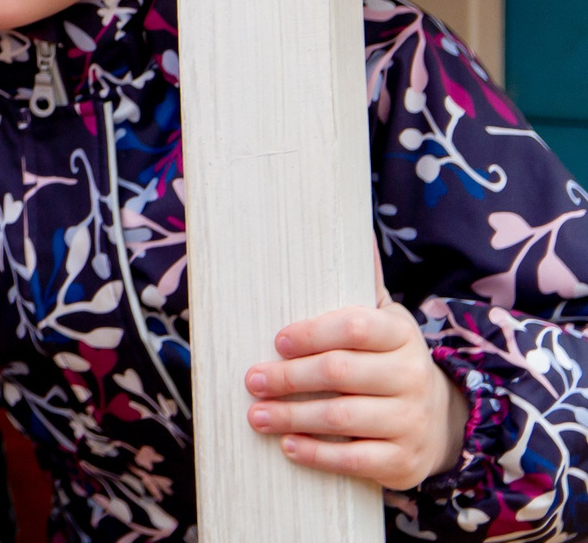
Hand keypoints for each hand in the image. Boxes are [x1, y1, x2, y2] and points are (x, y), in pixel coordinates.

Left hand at [245, 299, 470, 488]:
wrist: (441, 420)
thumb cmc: (389, 361)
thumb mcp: (384, 320)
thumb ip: (363, 282)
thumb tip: (355, 230)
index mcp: (400, 335)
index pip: (354, 327)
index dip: (311, 333)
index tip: (276, 341)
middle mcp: (411, 376)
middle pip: (339, 373)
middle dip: (288, 377)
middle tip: (251, 380)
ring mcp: (411, 421)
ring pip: (342, 418)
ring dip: (291, 416)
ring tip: (255, 415)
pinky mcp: (405, 462)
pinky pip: (356, 461)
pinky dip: (318, 454)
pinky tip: (288, 446)